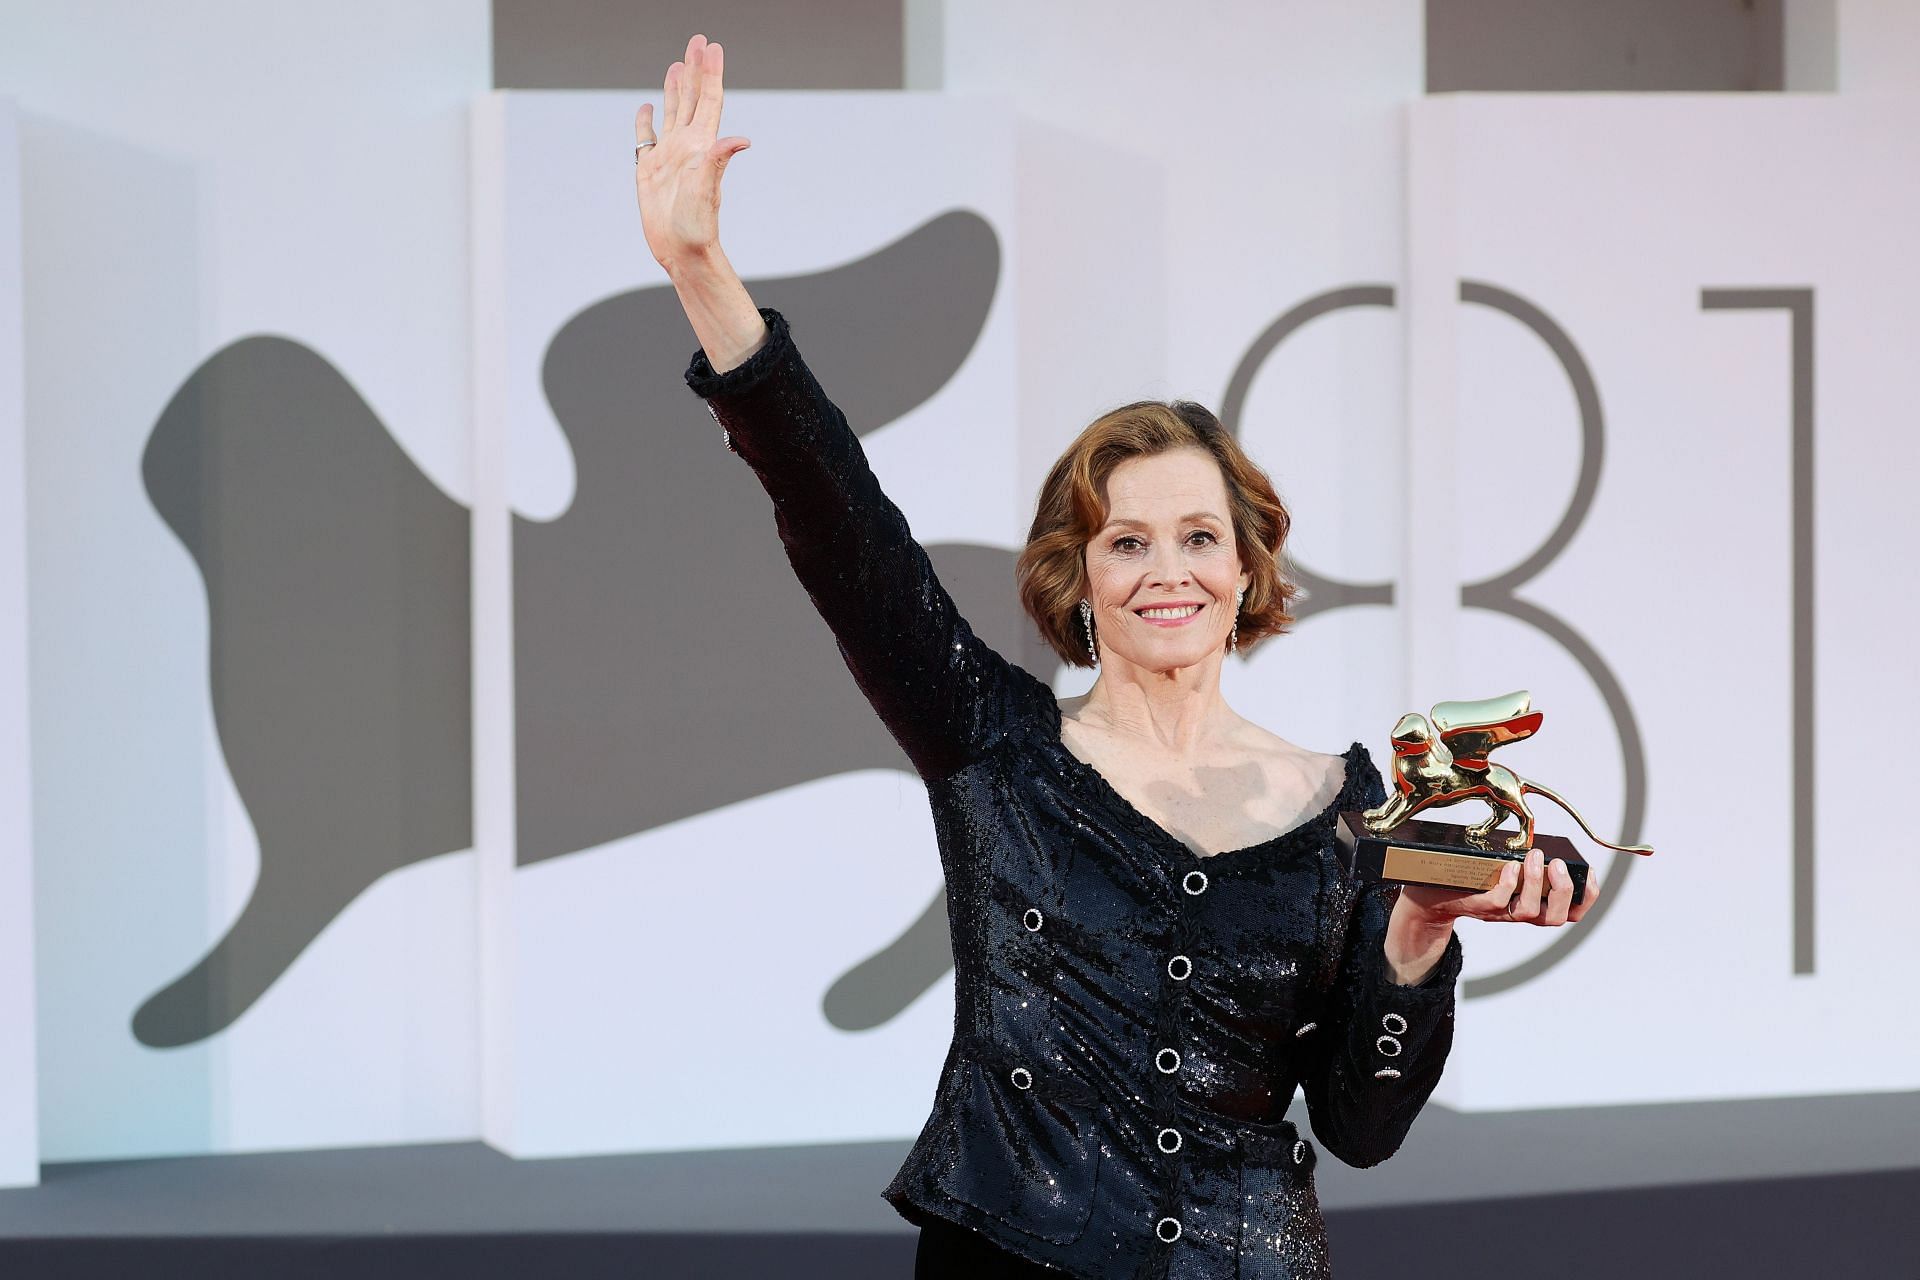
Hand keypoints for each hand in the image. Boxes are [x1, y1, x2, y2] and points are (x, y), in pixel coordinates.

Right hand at [634, 33, 751, 273]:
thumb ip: (719, 160)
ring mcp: (669, 156)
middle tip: (697, 41)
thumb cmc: (697, 225)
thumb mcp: (708, 189)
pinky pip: (646, 138)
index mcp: (702, 145)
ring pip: (671, 112)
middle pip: (691, 98)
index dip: (711, 72)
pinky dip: (645, 121)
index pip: (709, 99)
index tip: (712, 46)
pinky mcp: (650, 170)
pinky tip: (646, 108)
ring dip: (674, 88)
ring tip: (677, 65)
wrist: (681, 250)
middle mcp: (688, 146)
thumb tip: (741, 140)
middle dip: (695, 69)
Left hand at [1400, 848, 1603, 927]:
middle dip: (1564, 890)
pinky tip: (1510, 868)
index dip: (1587, 898)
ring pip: (1528, 913)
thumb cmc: (1470, 876)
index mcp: (1532, 903)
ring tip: (1535, 857)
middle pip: (1555, 918)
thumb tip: (1540, 839)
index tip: (1591, 874)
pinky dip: (1507, 886)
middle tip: (1557, 864)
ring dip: (1536, 883)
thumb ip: (1523, 858)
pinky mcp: (1476, 907)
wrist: (1429, 892)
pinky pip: (1497, 903)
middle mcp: (1518, 912)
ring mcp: (1498, 913)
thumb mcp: (1503, 866)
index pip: (1570, 912)